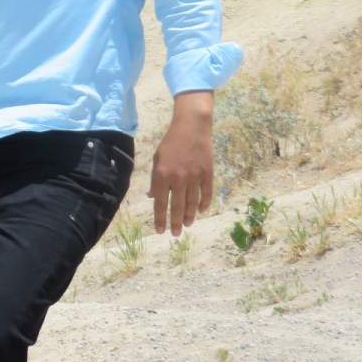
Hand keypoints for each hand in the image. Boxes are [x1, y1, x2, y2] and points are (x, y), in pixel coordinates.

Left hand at [147, 91, 214, 236]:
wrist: (191, 127)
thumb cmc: (171, 142)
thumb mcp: (157, 159)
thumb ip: (155, 180)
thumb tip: (154, 197)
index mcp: (162, 175)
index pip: (160, 203)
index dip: (160, 218)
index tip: (160, 231)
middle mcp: (178, 179)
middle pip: (176, 207)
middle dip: (175, 223)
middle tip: (175, 234)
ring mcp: (194, 177)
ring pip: (192, 204)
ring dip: (189, 216)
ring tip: (187, 225)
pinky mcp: (207, 174)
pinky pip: (206, 194)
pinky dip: (203, 204)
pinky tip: (200, 211)